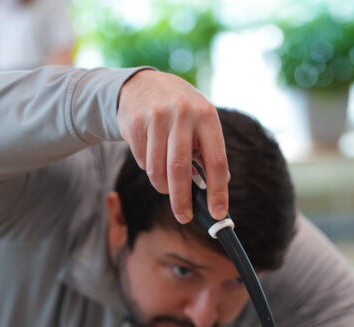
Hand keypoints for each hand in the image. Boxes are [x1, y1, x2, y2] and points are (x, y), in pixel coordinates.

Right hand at [117, 70, 228, 223]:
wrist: (142, 84)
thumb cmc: (180, 111)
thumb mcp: (201, 122)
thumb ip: (208, 152)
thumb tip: (217, 190)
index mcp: (207, 115)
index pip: (216, 161)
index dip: (218, 191)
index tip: (218, 213)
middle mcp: (183, 113)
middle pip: (180, 170)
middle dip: (182, 200)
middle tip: (184, 217)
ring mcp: (156, 116)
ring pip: (157, 169)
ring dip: (162, 186)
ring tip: (165, 184)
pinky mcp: (135, 122)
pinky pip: (141, 161)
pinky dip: (147, 168)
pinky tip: (150, 156)